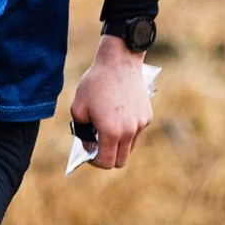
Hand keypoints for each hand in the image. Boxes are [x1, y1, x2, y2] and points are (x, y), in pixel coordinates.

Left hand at [69, 34, 151, 168]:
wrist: (119, 62)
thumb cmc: (95, 83)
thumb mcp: (78, 108)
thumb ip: (82, 131)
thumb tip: (89, 145)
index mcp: (111, 132)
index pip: (106, 162)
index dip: (95, 161)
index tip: (89, 153)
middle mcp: (129, 131)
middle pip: (120, 160)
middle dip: (107, 157)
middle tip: (96, 144)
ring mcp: (140, 124)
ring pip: (129, 147)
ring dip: (117, 144)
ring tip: (105, 128)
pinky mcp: (147, 116)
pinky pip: (135, 132)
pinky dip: (126, 131)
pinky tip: (117, 114)